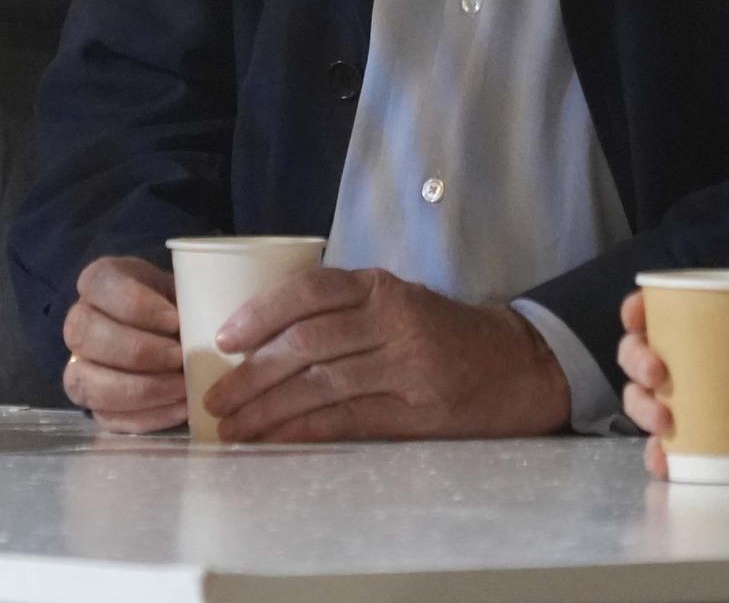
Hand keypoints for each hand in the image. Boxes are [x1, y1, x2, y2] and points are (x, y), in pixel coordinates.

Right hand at [61, 257, 186, 432]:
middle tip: (179, 357)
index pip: (98, 284)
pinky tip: (180, 409)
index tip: (175, 320)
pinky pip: (106, 417)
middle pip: (85, 334)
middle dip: (136, 350)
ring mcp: (78, 365)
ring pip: (86, 381)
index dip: (135, 304)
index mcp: (98, 281)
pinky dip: (147, 416)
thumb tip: (210, 328)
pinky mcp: (92, 403)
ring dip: (139, 389)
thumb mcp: (183, 287)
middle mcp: (78, 321)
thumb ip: (189, 299)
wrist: (172, 332)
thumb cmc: (176, 303)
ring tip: (182, 388)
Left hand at [205, 267, 572, 442]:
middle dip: (252, 374)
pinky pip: (346, 422)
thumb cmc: (441, 330)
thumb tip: (264, 332)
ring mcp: (406, 368)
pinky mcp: (415, 413)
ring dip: (267, 411)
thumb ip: (345, 309)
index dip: (263, 312)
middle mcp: (393, 321)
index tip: (224, 337)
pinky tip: (275, 440)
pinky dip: (303, 432)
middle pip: (307, 344)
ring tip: (232, 428)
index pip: (312, 290)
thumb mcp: (398, 299)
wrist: (514, 364)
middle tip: (214, 397)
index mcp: (383, 286)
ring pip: (320, 387)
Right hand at [618, 288, 728, 478]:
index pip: (658, 310)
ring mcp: (695, 403)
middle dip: (637, 364)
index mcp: (707, 324)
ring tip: (666, 422)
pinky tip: (664, 461)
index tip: (640, 316)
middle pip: (640, 356)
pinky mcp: (705, 442)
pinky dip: (659, 456)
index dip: (637, 311)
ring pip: (645, 401)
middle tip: (662, 373)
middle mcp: (691, 361)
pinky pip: (668, 449)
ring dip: (641, 410)